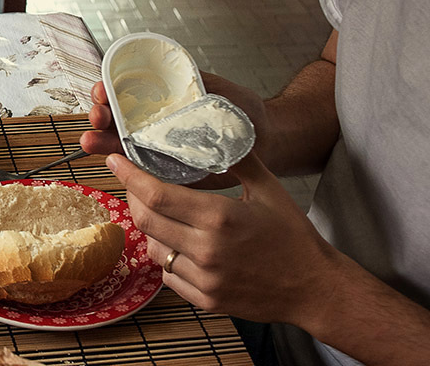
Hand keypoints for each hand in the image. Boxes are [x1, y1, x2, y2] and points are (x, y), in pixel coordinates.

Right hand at [80, 73, 269, 186]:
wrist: (268, 141)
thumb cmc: (242, 112)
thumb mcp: (215, 89)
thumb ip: (192, 82)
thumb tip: (171, 72)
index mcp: (160, 101)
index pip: (123, 92)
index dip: (107, 90)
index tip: (103, 91)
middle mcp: (153, 124)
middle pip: (115, 119)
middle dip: (99, 115)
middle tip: (97, 116)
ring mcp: (158, 150)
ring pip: (120, 146)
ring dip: (101, 142)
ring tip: (89, 141)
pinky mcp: (168, 175)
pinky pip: (141, 173)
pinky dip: (123, 169)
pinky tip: (110, 164)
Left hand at [108, 151, 336, 326]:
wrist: (315, 288)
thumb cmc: (293, 235)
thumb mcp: (267, 188)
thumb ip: (236, 158)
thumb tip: (212, 128)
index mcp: (218, 218)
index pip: (156, 194)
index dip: (129, 176)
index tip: (115, 161)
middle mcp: (206, 250)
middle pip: (146, 220)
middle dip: (132, 197)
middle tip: (134, 183)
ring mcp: (205, 280)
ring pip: (154, 249)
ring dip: (149, 228)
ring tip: (160, 212)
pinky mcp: (206, 300)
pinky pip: (169, 275)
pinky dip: (166, 255)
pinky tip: (177, 242)